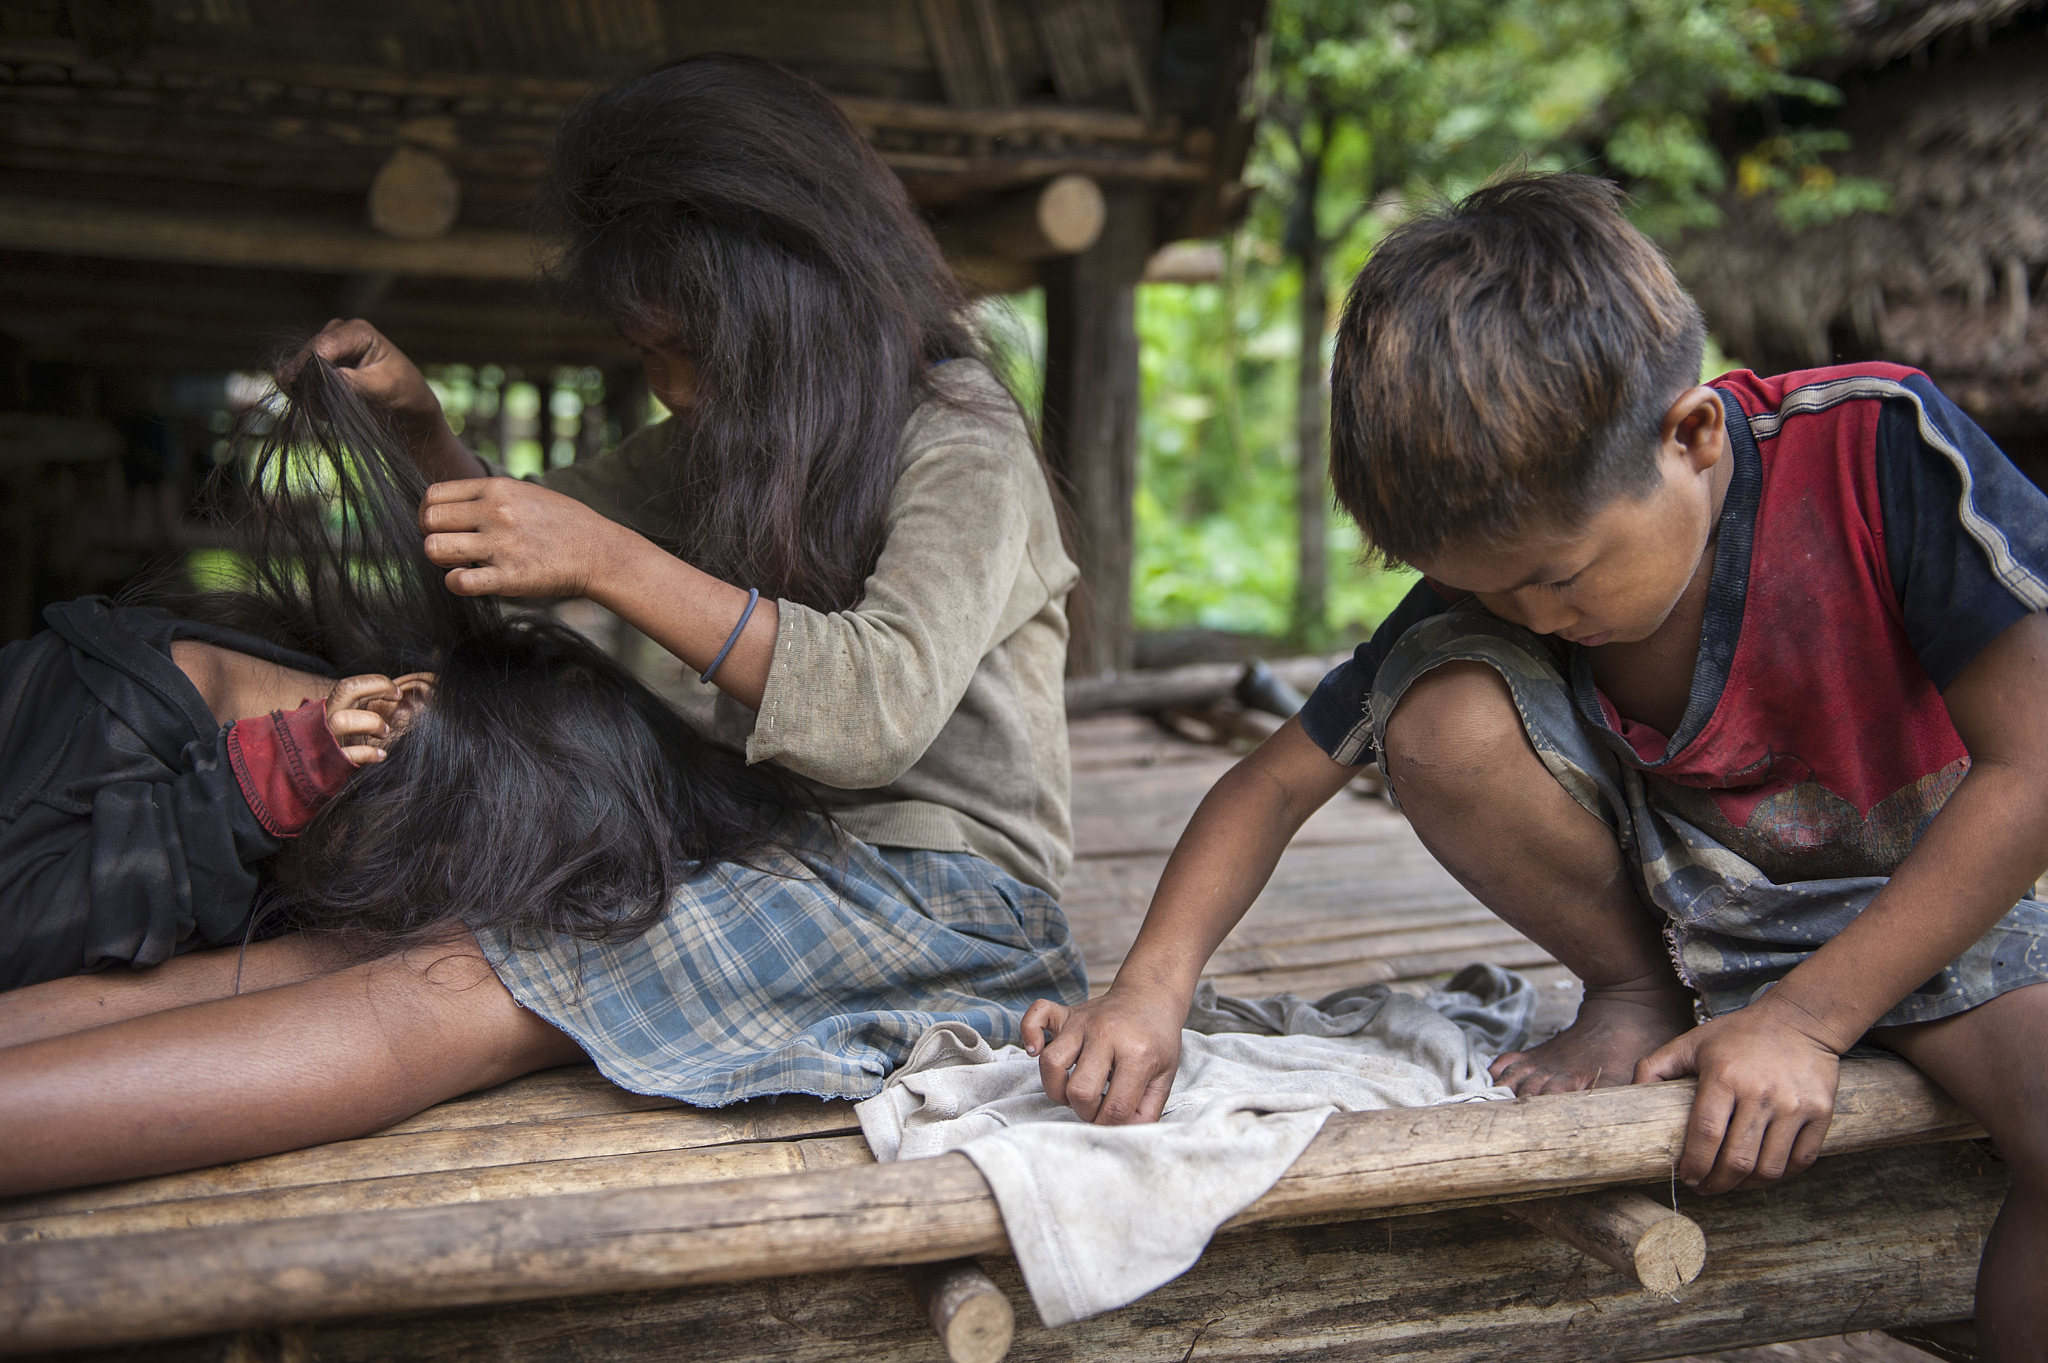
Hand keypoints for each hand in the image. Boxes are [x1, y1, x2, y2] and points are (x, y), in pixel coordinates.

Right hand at [280, 320, 446, 453]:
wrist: (406, 406)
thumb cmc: (402, 393)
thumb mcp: (382, 387)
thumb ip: (353, 381)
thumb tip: (324, 376)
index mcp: (356, 331)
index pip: (320, 347)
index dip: (311, 372)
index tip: (319, 398)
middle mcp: (335, 333)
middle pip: (302, 359)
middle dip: (312, 388)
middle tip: (331, 411)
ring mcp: (323, 349)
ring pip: (295, 373)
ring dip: (310, 397)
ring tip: (335, 411)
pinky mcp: (314, 366)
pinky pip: (295, 384)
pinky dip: (309, 400)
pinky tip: (329, 409)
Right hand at [325, 673, 434, 764]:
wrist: (294, 779)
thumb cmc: (323, 750)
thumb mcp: (333, 726)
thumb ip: (351, 712)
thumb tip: (381, 701)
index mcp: (326, 710)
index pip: (348, 685)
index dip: (376, 682)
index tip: (396, 692)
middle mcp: (321, 720)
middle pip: (345, 690)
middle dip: (378, 687)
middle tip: (396, 697)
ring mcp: (323, 741)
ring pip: (344, 719)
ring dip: (372, 722)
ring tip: (384, 732)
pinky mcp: (328, 764)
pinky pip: (350, 754)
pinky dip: (369, 753)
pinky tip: (380, 755)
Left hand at [419, 479, 624, 598]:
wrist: (600, 551)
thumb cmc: (563, 523)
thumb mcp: (526, 493)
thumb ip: (490, 496)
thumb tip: (454, 505)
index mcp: (497, 488)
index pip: (433, 495)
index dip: (430, 514)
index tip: (444, 527)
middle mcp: (495, 512)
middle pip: (428, 520)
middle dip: (432, 535)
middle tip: (450, 547)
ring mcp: (501, 545)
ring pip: (434, 548)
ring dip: (441, 560)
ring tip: (461, 563)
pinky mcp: (510, 577)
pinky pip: (459, 582)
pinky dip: (456, 584)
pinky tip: (470, 581)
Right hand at [1021, 984, 1185, 1124]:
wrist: (1150, 996)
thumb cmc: (1157, 1040)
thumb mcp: (1166, 1076)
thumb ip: (1148, 1110)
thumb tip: (1125, 1134)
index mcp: (1137, 1053)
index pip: (1115, 1108)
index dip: (1111, 1126)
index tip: (1113, 1121)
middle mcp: (1106, 1035)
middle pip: (1079, 1091)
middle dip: (1085, 1112)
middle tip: (1096, 1106)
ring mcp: (1083, 1023)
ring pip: (1052, 1063)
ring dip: (1057, 1089)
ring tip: (1073, 1091)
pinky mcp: (1066, 1014)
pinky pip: (1036, 1016)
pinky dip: (1029, 1035)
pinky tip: (1035, 1052)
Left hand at [1634, 994, 1840, 1194]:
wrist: (1800, 1019)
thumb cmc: (1739, 1034)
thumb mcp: (1692, 1042)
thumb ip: (1656, 1066)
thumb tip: (1631, 1094)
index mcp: (1724, 1076)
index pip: (1706, 1134)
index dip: (1693, 1164)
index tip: (1685, 1177)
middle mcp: (1761, 1092)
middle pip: (1737, 1160)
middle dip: (1716, 1184)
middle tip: (1705, 1188)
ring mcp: (1794, 1105)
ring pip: (1770, 1168)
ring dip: (1746, 1186)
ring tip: (1731, 1184)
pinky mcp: (1821, 1113)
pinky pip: (1801, 1160)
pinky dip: (1781, 1175)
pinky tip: (1762, 1173)